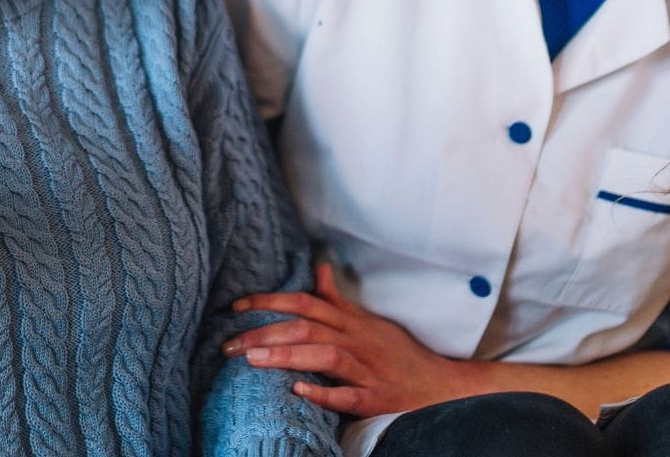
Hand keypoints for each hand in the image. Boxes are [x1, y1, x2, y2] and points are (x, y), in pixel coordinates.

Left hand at [225, 263, 470, 417]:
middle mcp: (356, 342)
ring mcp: (366, 370)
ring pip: (324, 356)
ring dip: (287, 356)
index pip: (305, 303)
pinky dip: (323, 393)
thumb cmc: (399, 354)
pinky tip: (298, 392)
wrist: (440, 387)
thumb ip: (339, 300)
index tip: (236, 307)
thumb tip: (319, 269)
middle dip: (264, 332)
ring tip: (252, 361)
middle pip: (307, 328)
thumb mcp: (370, 322)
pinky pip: (348, 395)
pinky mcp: (375, 399)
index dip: (269, 301)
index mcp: (352, 323)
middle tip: (229, 344)